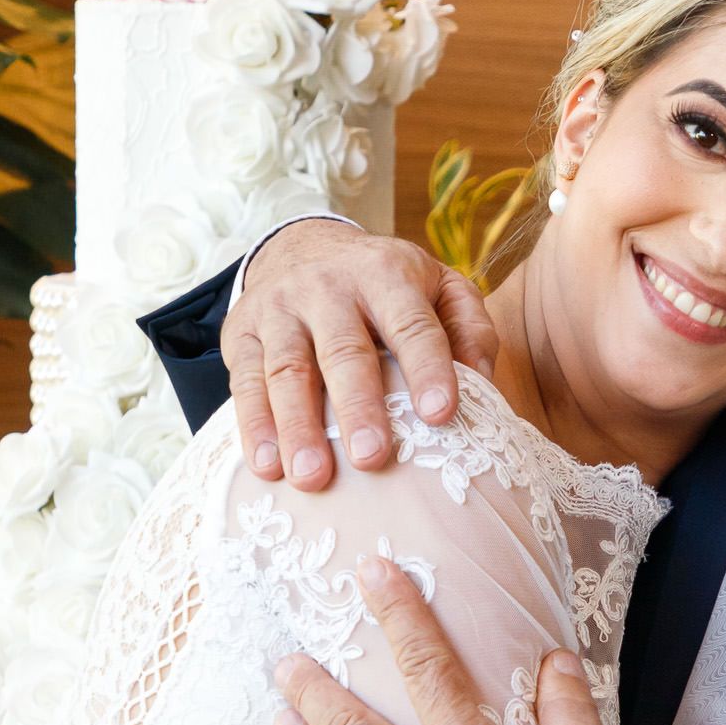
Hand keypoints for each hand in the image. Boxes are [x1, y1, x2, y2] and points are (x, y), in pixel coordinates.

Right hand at [224, 218, 499, 491]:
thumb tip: (484, 383)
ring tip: (312, 478)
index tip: (441, 415)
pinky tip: (267, 468)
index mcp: (386, 274)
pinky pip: (244, 381)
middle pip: (344, 350)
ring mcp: (280, 308)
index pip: (411, 324)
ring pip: (287, 370)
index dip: (427, 368)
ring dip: (298, 427)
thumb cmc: (388, 287)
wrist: (303, 246)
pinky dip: (254, 426)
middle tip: (372, 459)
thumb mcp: (439, 287)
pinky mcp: (241, 331)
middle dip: (358, 406)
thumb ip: (469, 327)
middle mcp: (329, 286)